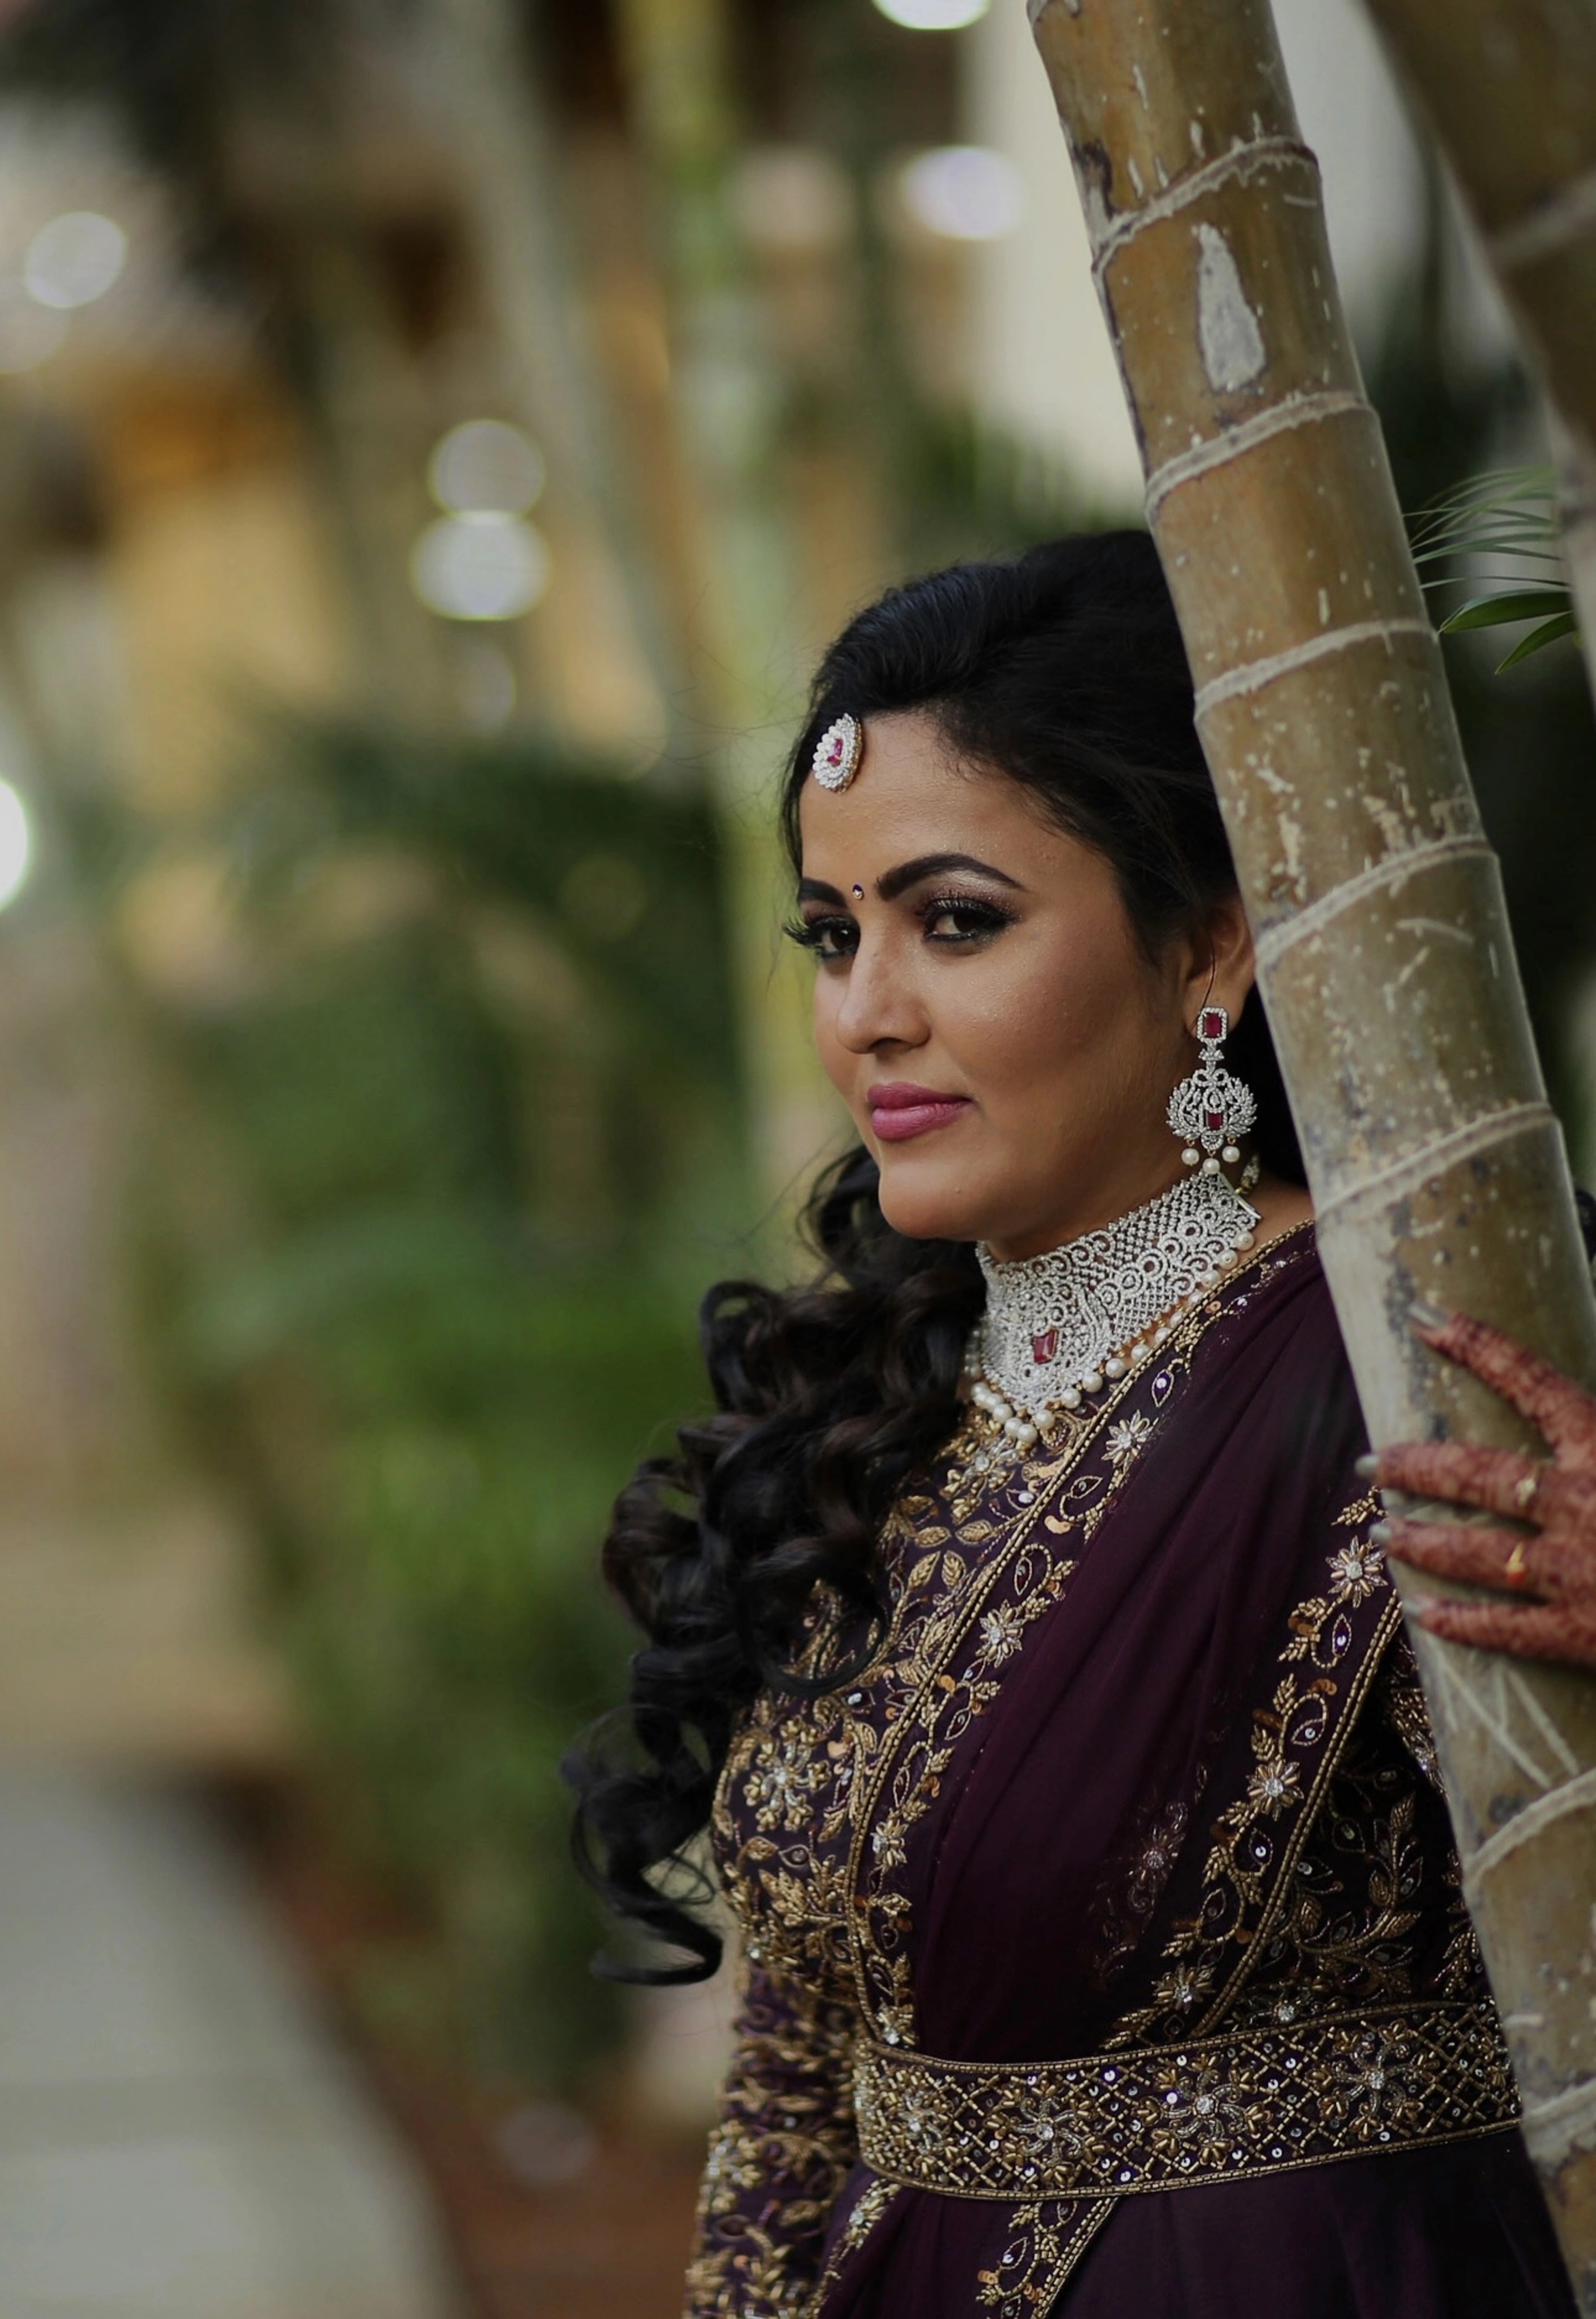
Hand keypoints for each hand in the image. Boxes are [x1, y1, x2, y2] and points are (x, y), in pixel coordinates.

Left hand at [1366, 1311, 1595, 1669]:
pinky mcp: (1580, 1636)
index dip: (1479, 1347)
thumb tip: (1579, 1412)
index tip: (1426, 1319)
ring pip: (1474, 1551)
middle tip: (1367, 1460)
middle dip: (1416, 1464)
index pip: (1534, 1382)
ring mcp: (1574, 1574)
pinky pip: (1503, 1629)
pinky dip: (1458, 1623)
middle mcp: (1581, 1505)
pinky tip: (1421, 1616)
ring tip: (1381, 1530)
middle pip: (1478, 1474)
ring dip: (1421, 1539)